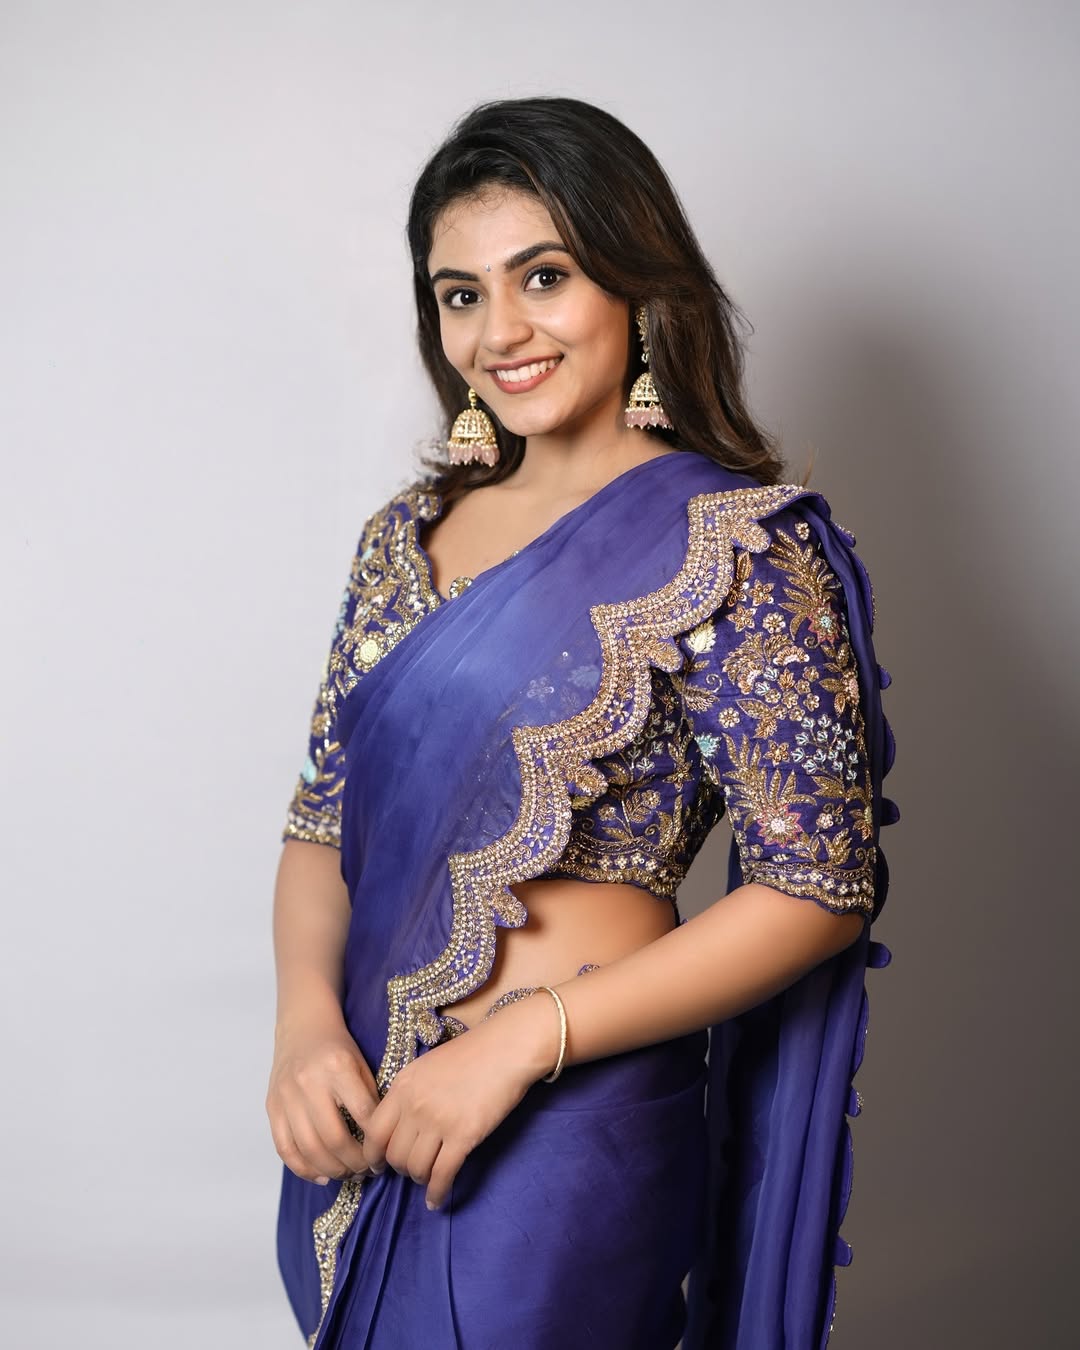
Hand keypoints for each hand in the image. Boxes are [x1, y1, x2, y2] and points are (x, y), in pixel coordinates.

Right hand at [266, 1009, 380, 1185]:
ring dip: (333, 1170)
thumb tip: (382, 1142)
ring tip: (349, 1174)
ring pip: (309, 1149)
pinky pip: (285, 1149)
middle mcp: (309, 1083)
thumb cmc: (339, 1049)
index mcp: (338, 1067)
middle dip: (355, 1163)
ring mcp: (286, 1096)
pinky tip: (322, 1175)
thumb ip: (370, 1098)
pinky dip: (304, 1169)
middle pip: (334, 1138)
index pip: (363, 1115)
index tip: (385, 1155)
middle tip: (368, 1171)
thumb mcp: (361, 1063)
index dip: (376, 1142)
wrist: (302, 1028)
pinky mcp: (272, 1107)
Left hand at [361, 994, 559, 1210]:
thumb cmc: (471, 1053)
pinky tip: (437, 1200)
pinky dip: (437, 1192)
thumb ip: (409, 1093)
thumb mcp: (427, 1066)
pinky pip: (442, 1175)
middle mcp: (414, 1105)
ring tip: (427, 1178)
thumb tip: (399, 1125)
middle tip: (411, 1170)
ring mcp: (438, 1122)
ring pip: (416, 1168)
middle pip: (394, 1154)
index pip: (374, 1131)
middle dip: (400, 1169)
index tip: (377, 1166)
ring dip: (420, 1179)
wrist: (506, 1048)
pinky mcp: (463, 1136)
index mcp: (403, 1085)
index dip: (373, 1155)